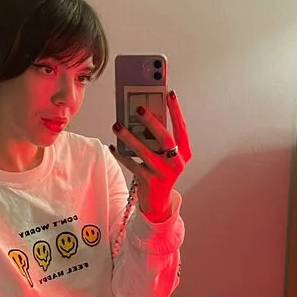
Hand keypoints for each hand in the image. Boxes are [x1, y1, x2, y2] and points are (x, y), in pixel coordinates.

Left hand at [111, 90, 191, 221]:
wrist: (158, 202)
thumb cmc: (160, 172)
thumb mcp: (164, 155)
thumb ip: (158, 139)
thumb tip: (143, 115)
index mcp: (183, 153)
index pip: (181, 128)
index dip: (176, 111)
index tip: (170, 94)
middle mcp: (176, 163)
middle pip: (165, 139)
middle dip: (152, 122)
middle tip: (139, 109)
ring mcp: (164, 173)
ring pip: (145, 152)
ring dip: (130, 137)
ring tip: (117, 126)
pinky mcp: (150, 182)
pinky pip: (132, 165)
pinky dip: (121, 155)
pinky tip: (113, 146)